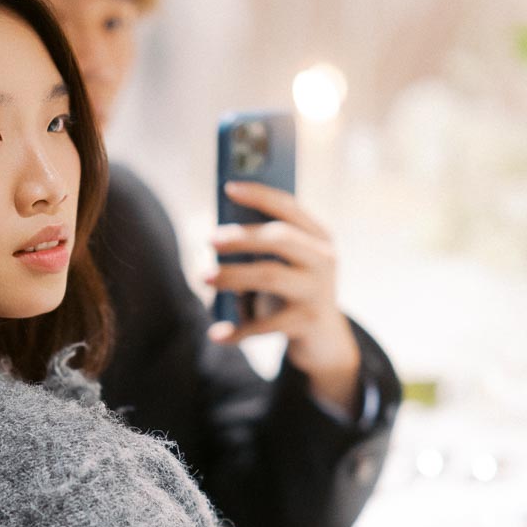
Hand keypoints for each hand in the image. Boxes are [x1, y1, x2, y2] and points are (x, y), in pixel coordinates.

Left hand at [207, 181, 361, 414]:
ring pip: (270, 276)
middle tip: (209, 239)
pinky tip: (216, 333)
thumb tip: (219, 236)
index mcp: (318, 236)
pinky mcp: (308, 322)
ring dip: (232, 276)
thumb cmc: (291, 290)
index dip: (259, 194)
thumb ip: (262, 247)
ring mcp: (318, 291)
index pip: (289, 207)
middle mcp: (324, 260)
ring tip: (203, 276)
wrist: (324, 339)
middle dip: (242, 236)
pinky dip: (238, 329)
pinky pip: (266, 324)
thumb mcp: (283, 264)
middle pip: (280, 239)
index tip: (228, 187)